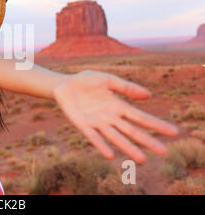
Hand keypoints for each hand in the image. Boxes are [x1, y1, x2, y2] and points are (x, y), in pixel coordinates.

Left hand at [52, 70, 178, 162]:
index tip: (173, 132)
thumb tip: (148, 95)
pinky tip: (110, 155)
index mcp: (118, 106)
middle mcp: (110, 117)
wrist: (64, 85)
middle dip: (147, 141)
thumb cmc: (86, 81)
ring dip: (128, 148)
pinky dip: (101, 145)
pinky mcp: (83, 125)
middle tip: (164, 152)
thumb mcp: (107, 79)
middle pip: (132, 131)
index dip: (156, 124)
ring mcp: (97, 122)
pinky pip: (93, 137)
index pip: (140, 117)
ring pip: (115, 137)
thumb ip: (125, 87)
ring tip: (142, 159)